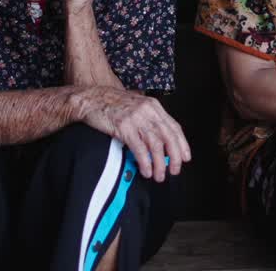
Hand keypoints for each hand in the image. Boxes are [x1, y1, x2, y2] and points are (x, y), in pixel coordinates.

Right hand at [71, 87, 190, 182]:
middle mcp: (147, 110)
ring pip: (156, 145)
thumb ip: (148, 120)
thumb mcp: (136, 106)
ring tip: (159, 175)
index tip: (185, 157)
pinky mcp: (124, 127)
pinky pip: (139, 148)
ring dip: (160, 164)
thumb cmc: (111, 104)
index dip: (182, 144)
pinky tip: (146, 170)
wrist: (90, 99)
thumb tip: (159, 141)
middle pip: (168, 137)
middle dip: (174, 157)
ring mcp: (136, 118)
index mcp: (153, 106)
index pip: (174, 126)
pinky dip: (145, 162)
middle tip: (174, 170)